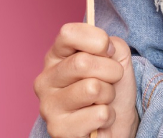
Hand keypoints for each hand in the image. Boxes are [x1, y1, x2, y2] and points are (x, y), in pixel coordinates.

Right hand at [34, 23, 139, 137]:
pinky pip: (99, 114)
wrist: (116, 124)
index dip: (98, 40)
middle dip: (110, 71)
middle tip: (111, 81)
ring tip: (102, 101)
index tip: (109, 52)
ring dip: (108, 95)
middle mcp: (45, 79)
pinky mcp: (59, 130)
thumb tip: (105, 48)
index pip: (68, 33)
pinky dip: (108, 116)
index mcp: (56, 56)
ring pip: (92, 89)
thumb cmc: (112, 87)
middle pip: (82, 62)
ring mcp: (48, 106)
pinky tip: (98, 121)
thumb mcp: (117, 56)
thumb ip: (111, 43)